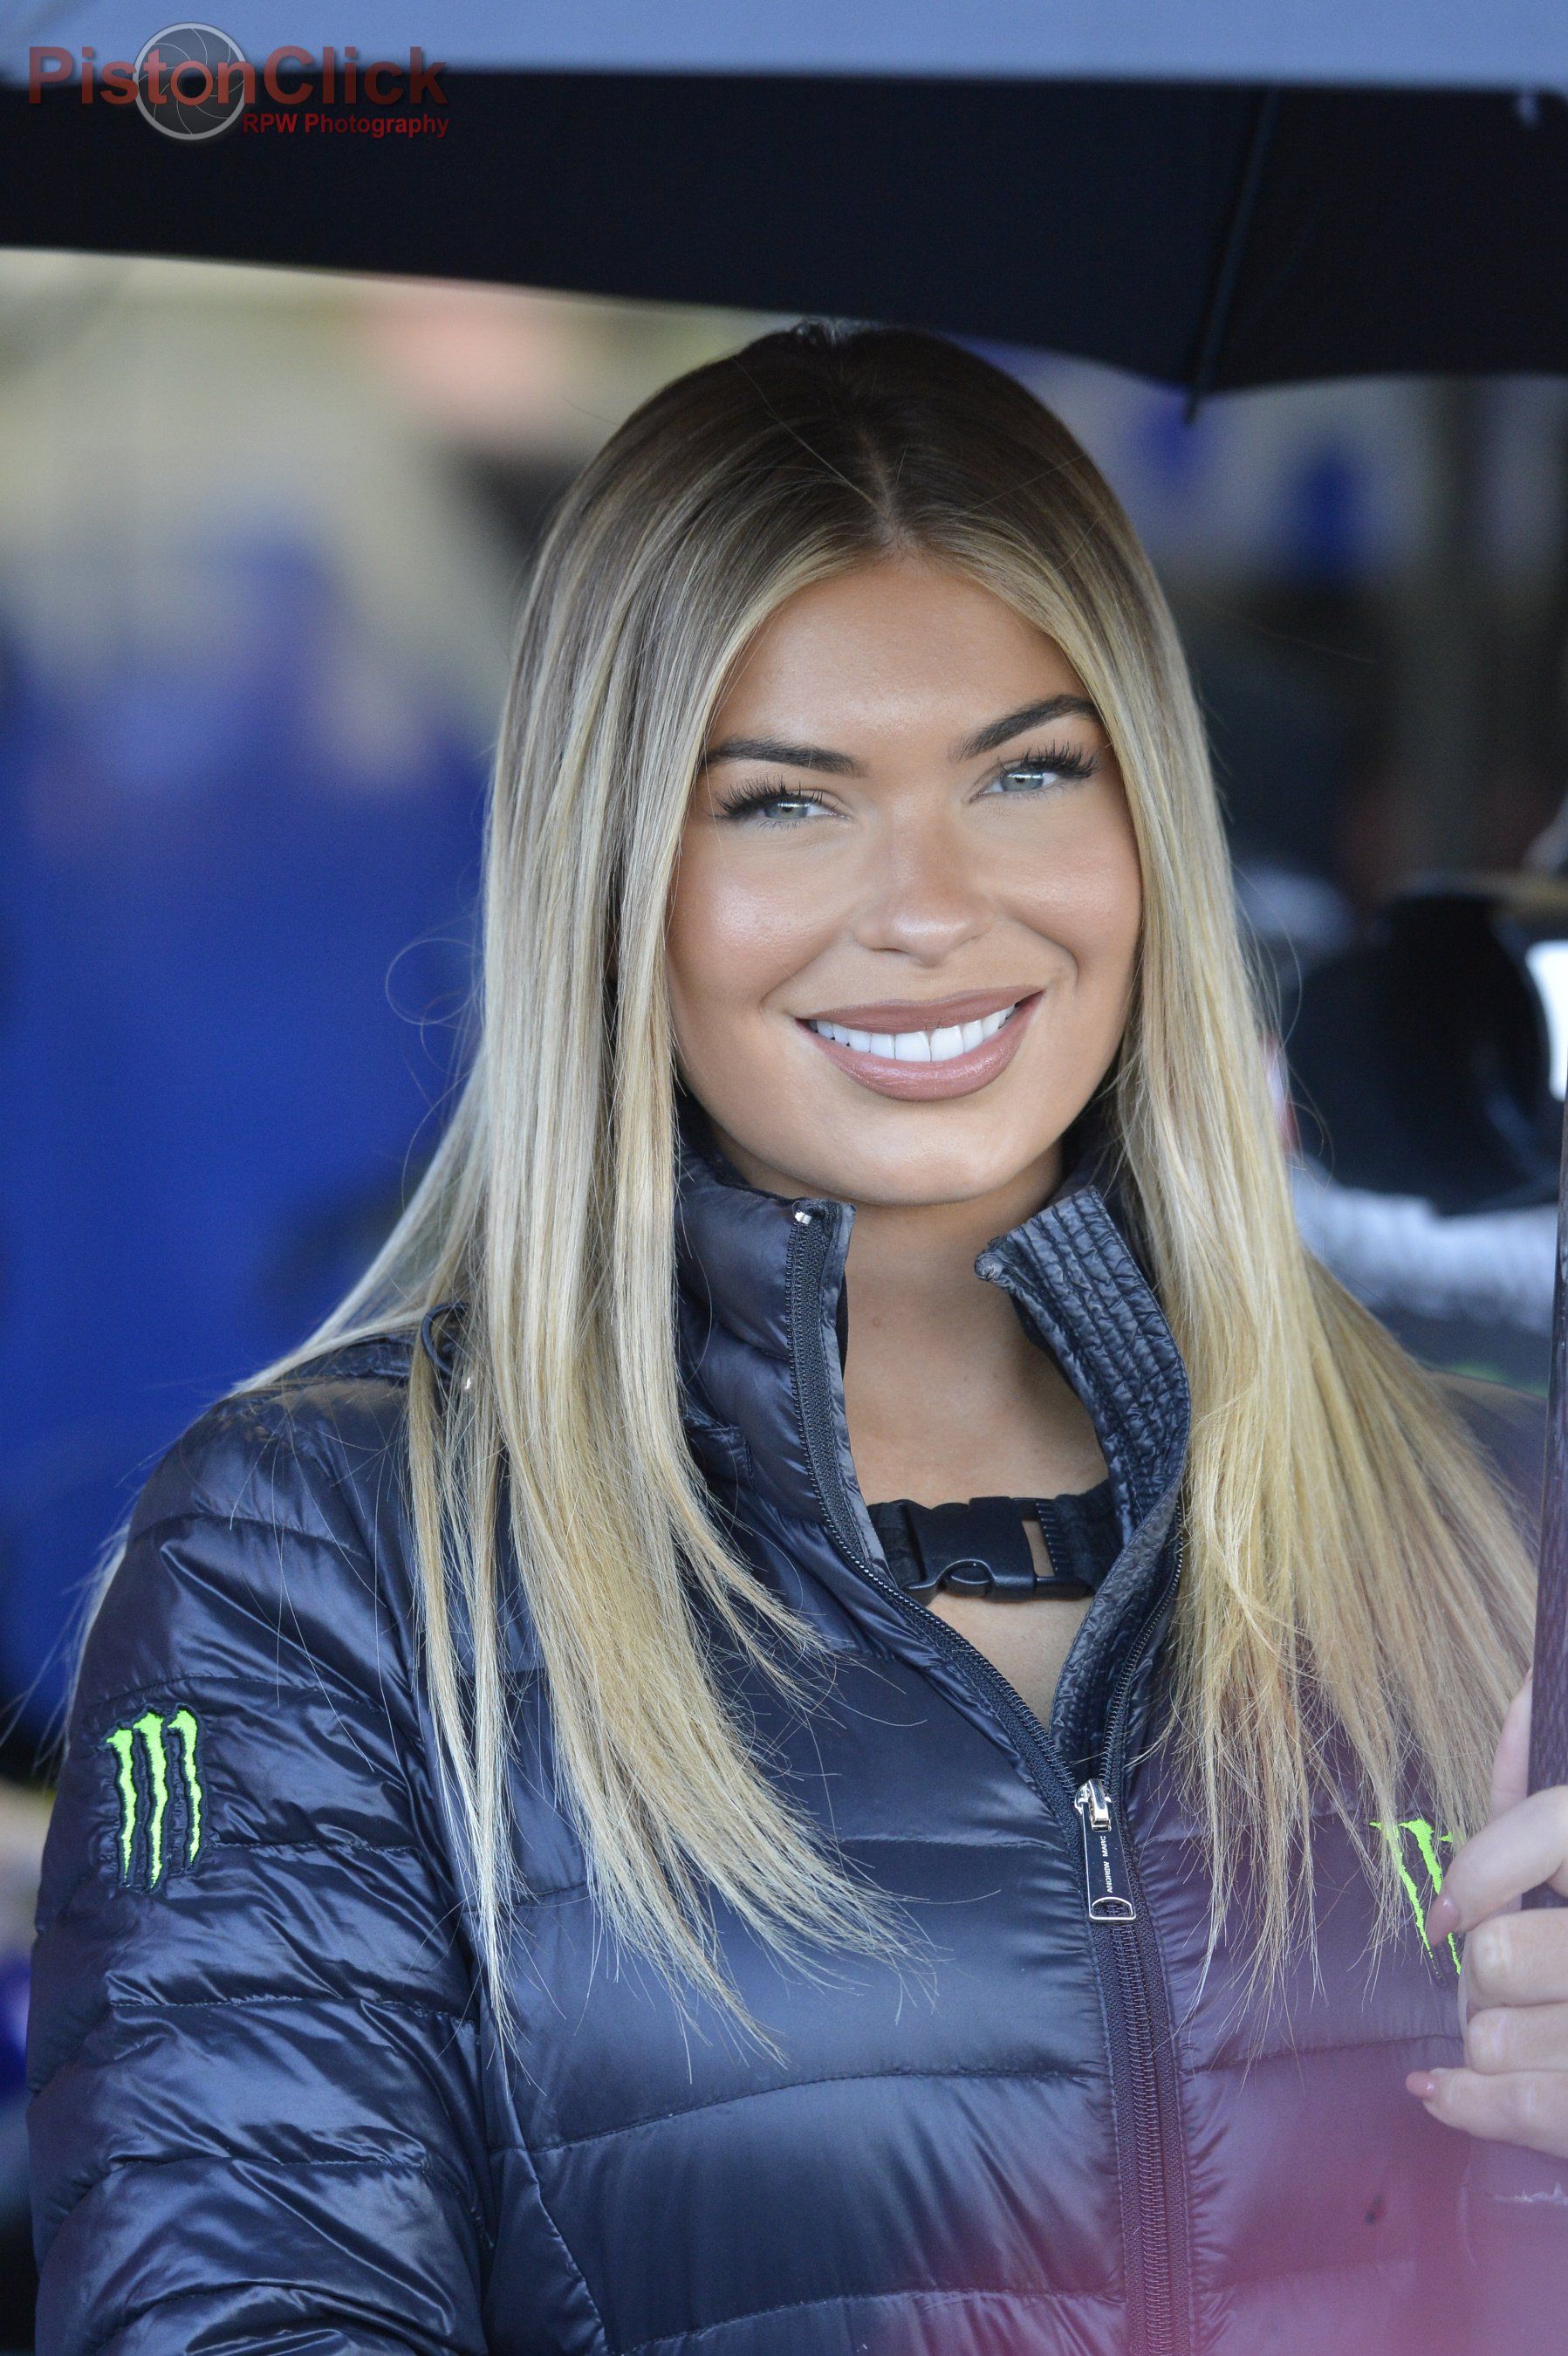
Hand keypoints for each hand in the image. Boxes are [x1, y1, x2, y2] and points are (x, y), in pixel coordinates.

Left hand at [1406, 1674, 1567, 2156]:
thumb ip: (1542, 1799)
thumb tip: (1525, 1695)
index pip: (1550, 1830)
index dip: (1480, 1873)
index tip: (1448, 1915)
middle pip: (1496, 1960)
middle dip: (1486, 1979)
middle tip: (1517, 1985)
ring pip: (1494, 2037)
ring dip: (1493, 2042)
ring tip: (1531, 2035)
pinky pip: (1525, 2109)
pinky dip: (1468, 2104)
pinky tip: (1446, 2089)